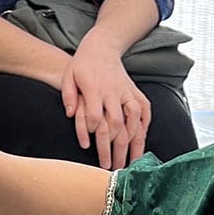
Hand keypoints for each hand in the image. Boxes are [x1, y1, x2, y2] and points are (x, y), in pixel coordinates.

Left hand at [59, 35, 150, 169]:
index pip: (94, 116)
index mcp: (94, 89)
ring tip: (134, 162)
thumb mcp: (69, 76)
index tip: (89, 147)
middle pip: (116, 124)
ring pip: (134, 119)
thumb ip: (68, 95)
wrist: (102, 46)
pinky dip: (145, 125)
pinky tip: (143, 141)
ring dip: (135, 142)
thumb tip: (70, 114)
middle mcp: (113, 92)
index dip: (92, 133)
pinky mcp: (135, 91)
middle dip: (115, 148)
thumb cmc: (82, 65)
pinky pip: (144, 110)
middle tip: (114, 168)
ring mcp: (126, 92)